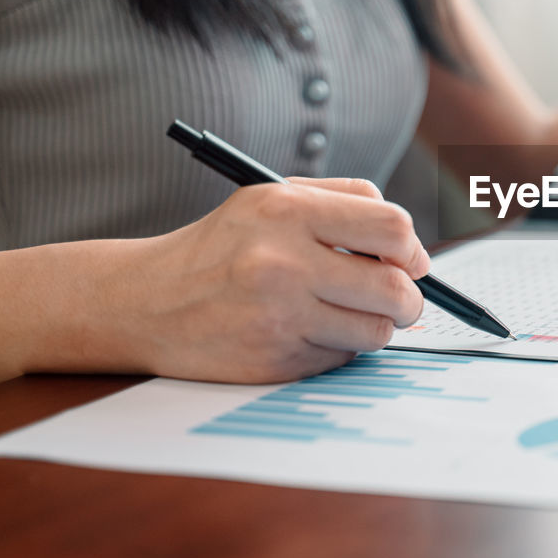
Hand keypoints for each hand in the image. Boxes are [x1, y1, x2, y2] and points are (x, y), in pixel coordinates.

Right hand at [78, 178, 429, 383]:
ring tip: (347, 313)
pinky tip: (306, 331)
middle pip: (395, 288)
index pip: (392, 227)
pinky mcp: (274, 361)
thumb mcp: (272, 197)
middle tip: (401, 300)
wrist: (145, 302)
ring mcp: (278, 316)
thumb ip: (344, 202)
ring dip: (376, 326)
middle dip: (410, 299)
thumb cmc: (223, 246)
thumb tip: (410, 244)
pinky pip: (342, 358)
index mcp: (287, 210)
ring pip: (376, 331)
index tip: (411, 261)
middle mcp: (282, 262)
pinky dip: (337, 347)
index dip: (412, 249)